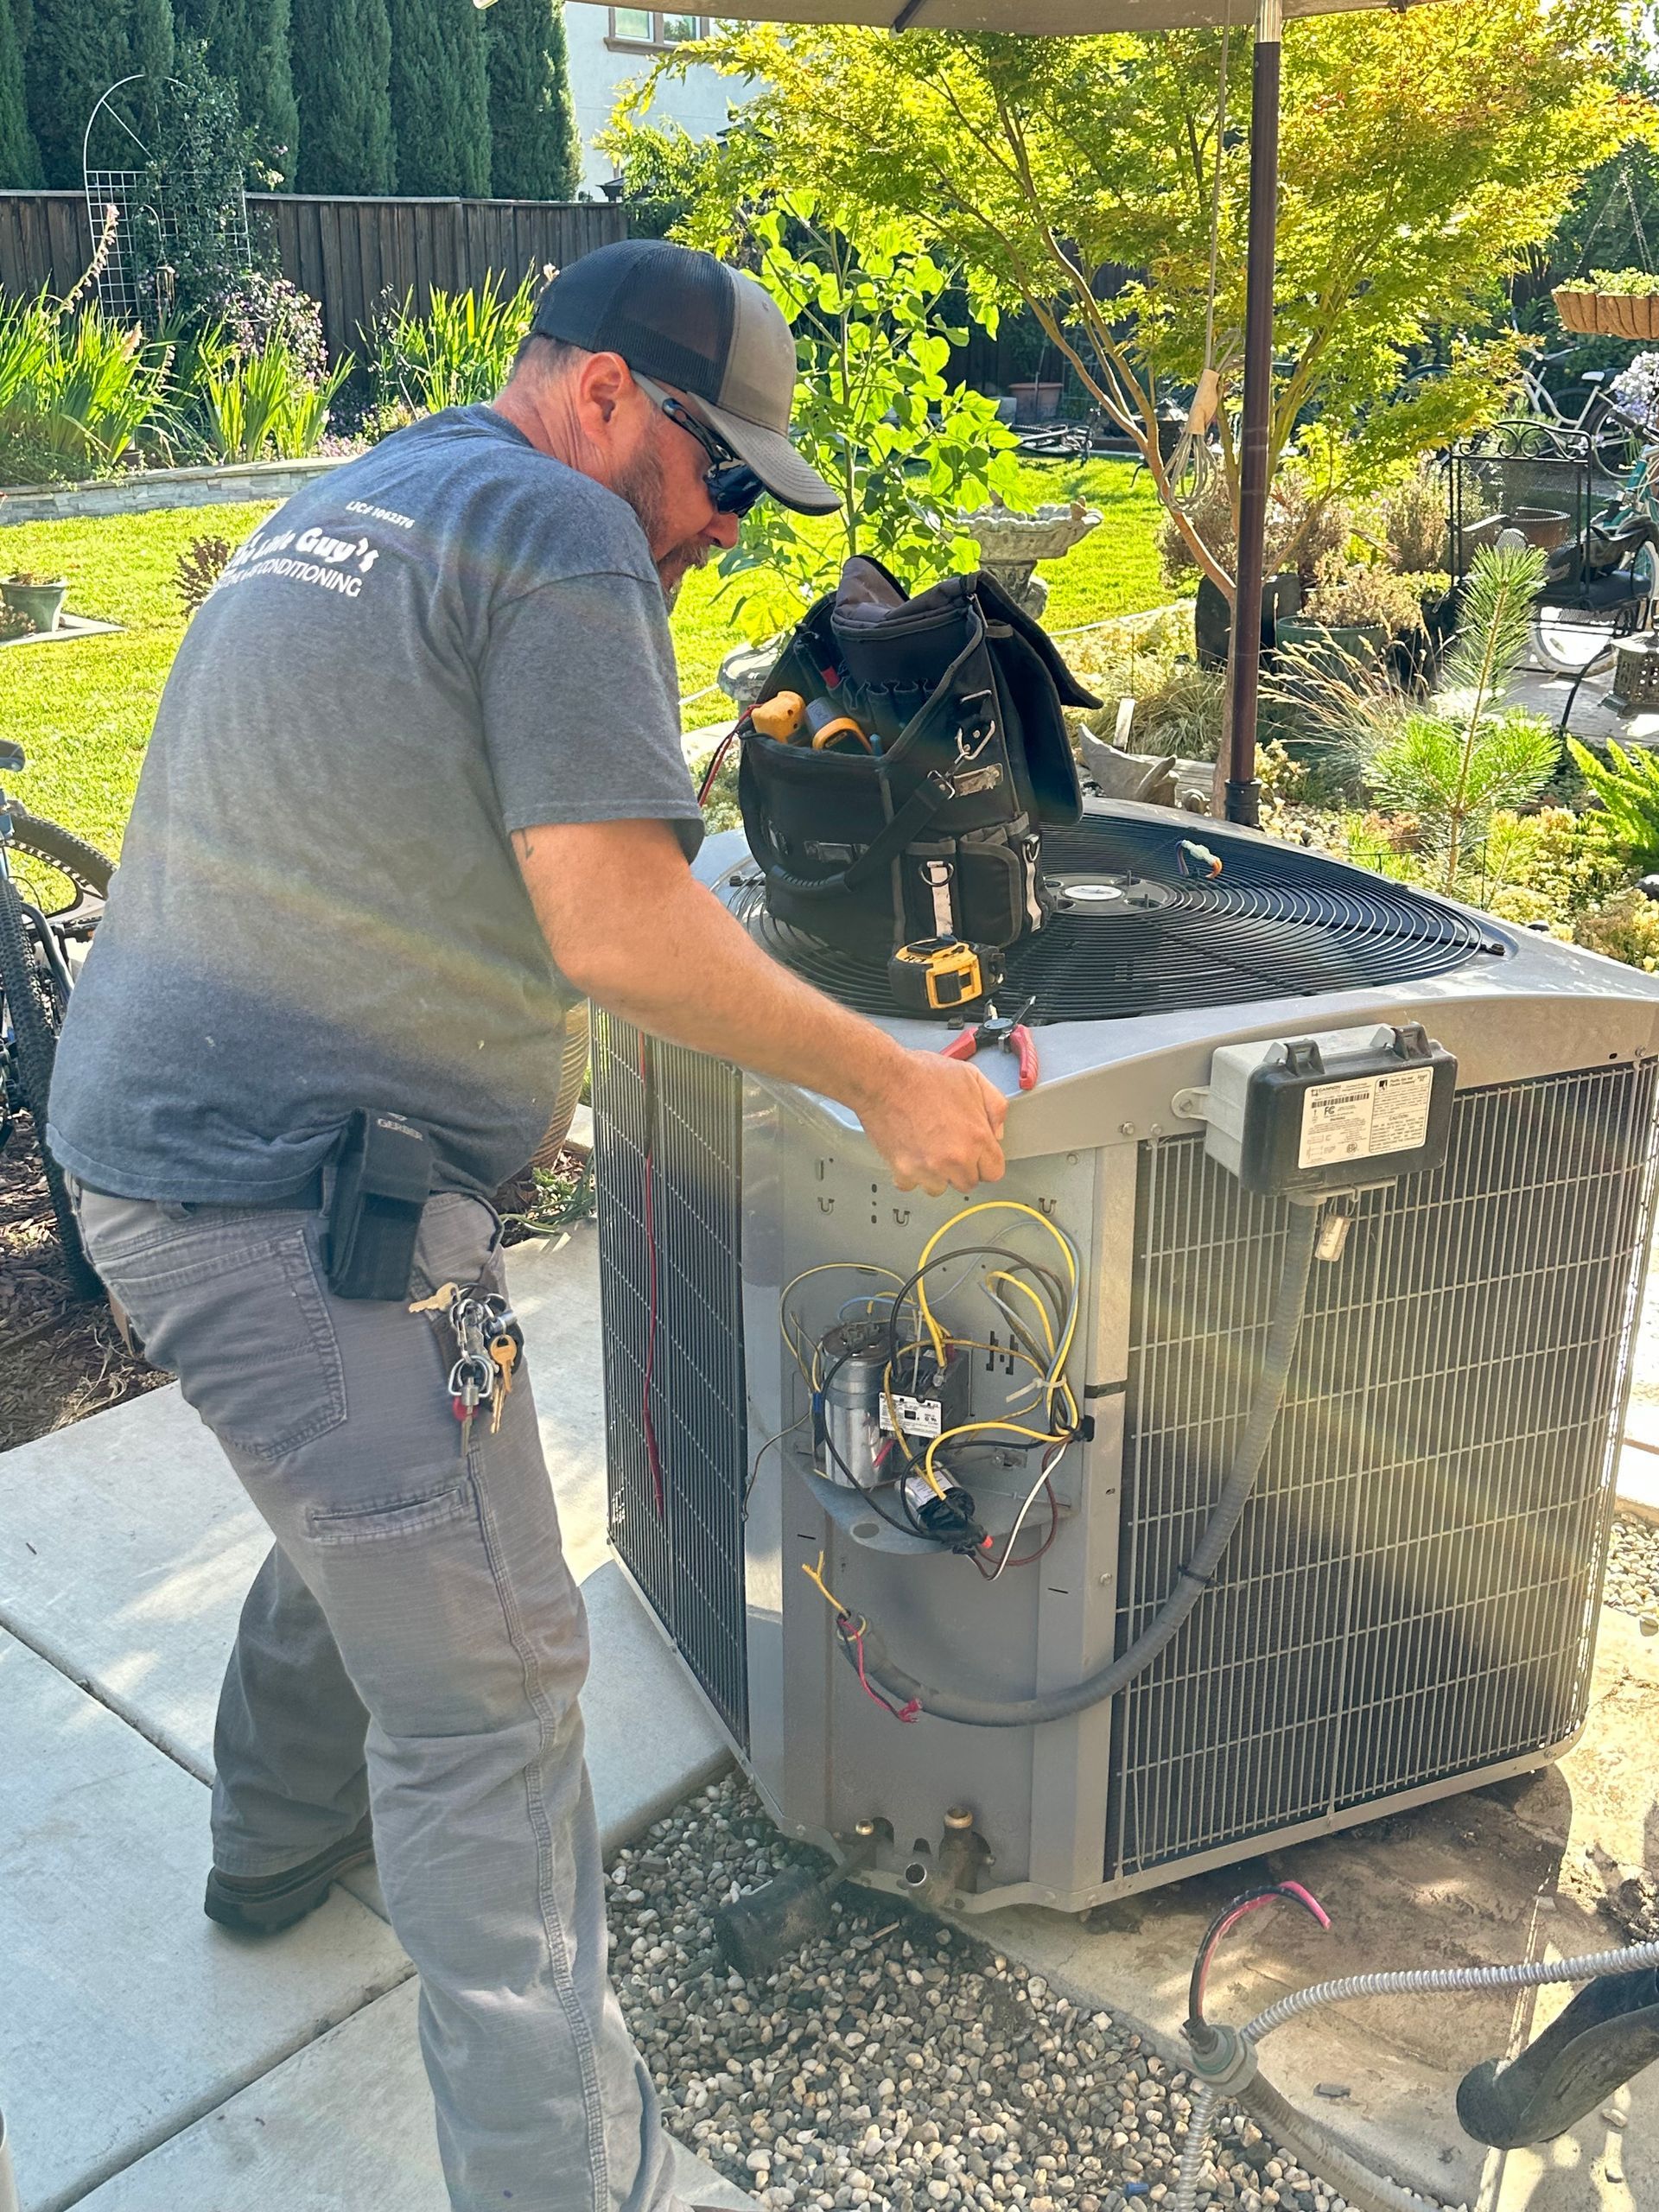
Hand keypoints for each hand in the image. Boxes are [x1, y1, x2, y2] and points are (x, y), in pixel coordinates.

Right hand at [853, 1049, 1007, 1195]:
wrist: (883, 1078)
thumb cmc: (922, 1075)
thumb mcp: (972, 1077)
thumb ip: (995, 1106)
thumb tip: (997, 1133)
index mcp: (977, 1138)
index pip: (994, 1172)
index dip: (985, 1162)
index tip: (976, 1155)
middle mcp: (955, 1159)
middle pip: (968, 1184)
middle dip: (961, 1169)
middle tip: (949, 1147)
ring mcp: (929, 1168)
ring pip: (939, 1188)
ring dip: (936, 1174)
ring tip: (928, 1149)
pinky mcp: (904, 1171)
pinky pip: (911, 1185)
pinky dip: (910, 1174)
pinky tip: (910, 1152)